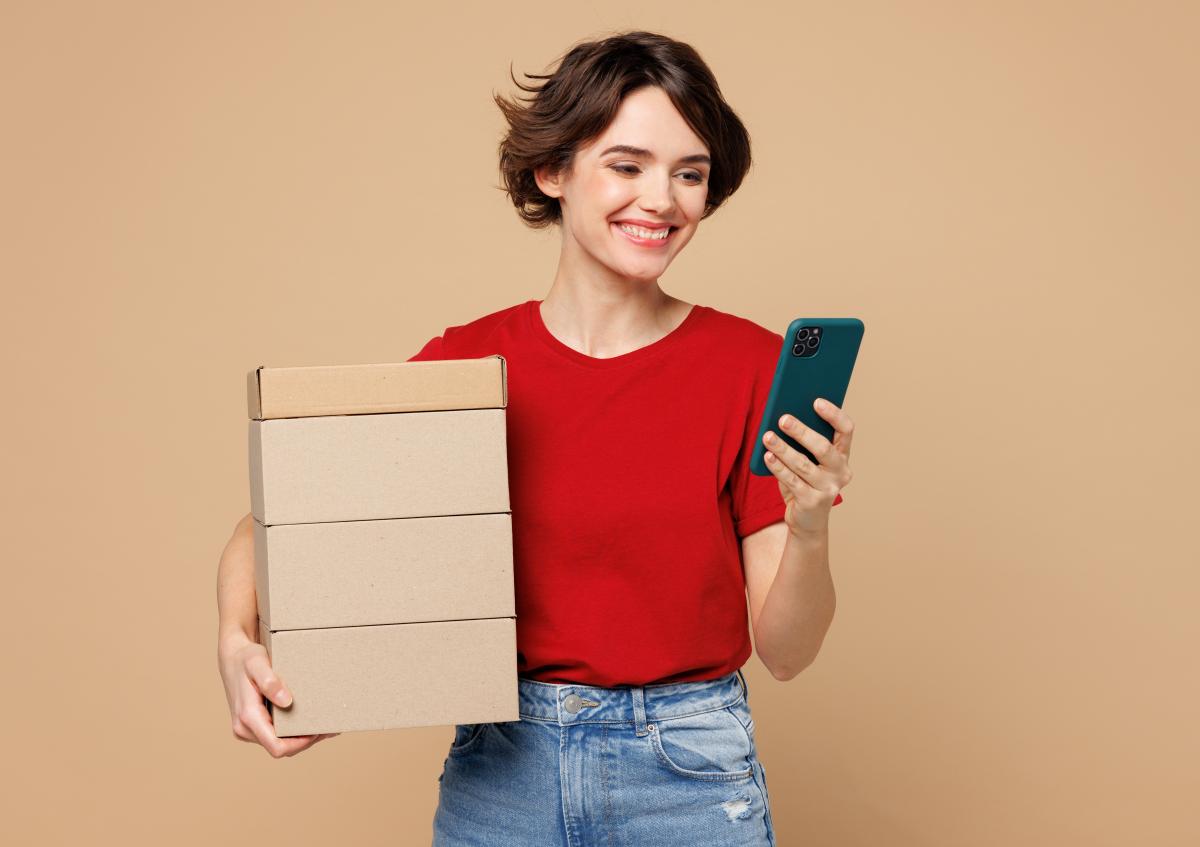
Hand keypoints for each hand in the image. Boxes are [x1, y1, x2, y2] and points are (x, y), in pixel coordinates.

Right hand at [217, 630, 338, 756]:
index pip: (276, 747)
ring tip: (323, 725)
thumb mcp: (257, 663)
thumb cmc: (246, 658)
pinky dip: (292, 732)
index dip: (300, 744)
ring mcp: (247, 729)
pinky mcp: (252, 725)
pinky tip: (310, 721)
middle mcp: (244, 728)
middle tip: (328, 727)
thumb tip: (286, 702)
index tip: (319, 731)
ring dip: (300, 738)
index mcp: (247, 718)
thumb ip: (270, 682)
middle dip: (305, 741)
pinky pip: (274, 736)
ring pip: (278, 744)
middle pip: (280, 748)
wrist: (232, 657)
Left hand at [761, 397, 854, 536]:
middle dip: (801, 431)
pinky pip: (792, 480)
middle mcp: (841, 472)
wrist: (807, 520)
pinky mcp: (812, 502)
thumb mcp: (809, 461)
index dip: (833, 414)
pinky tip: (767, 455)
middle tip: (782, 418)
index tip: (816, 401)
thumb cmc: (805, 482)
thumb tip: (784, 418)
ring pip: (803, 464)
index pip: (846, 430)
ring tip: (767, 436)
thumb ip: (803, 443)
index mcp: (843, 456)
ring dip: (783, 448)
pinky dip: (778, 467)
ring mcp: (828, 489)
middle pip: (823, 447)